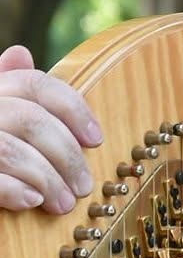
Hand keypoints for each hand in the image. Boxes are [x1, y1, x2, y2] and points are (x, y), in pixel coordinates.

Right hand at [0, 44, 101, 213]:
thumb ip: (12, 96)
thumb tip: (20, 53)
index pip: (34, 84)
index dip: (73, 109)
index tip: (96, 139)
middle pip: (30, 120)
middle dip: (66, 156)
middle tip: (83, 187)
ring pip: (10, 150)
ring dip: (46, 180)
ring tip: (62, 203)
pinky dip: (14, 190)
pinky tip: (31, 201)